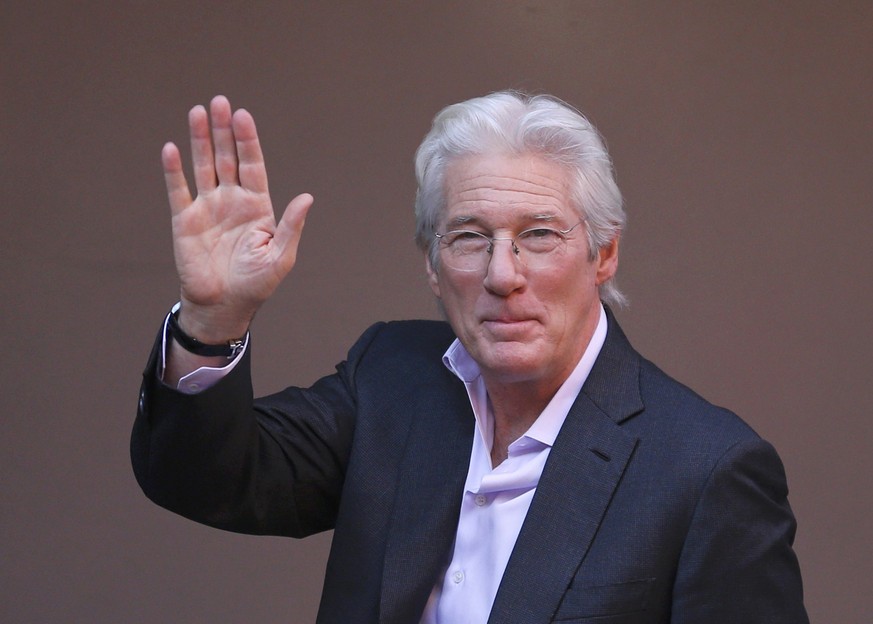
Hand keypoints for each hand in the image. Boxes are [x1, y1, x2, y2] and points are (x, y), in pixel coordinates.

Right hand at [161, 95, 312, 341]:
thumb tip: (307, 198)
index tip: (243, 115)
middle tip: (219, 102)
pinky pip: (179, 190)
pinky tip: (172, 148)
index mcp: (257, 205)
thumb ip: (290, 226)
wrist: (224, 306)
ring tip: (198, 112)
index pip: (252, 165)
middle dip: (223, 130)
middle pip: (227, 157)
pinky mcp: (185, 220)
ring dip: (200, 140)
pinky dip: (174, 170)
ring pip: (203, 166)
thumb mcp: (280, 256)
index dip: (248, 141)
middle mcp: (231, 200)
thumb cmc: (256, 284)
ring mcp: (207, 208)